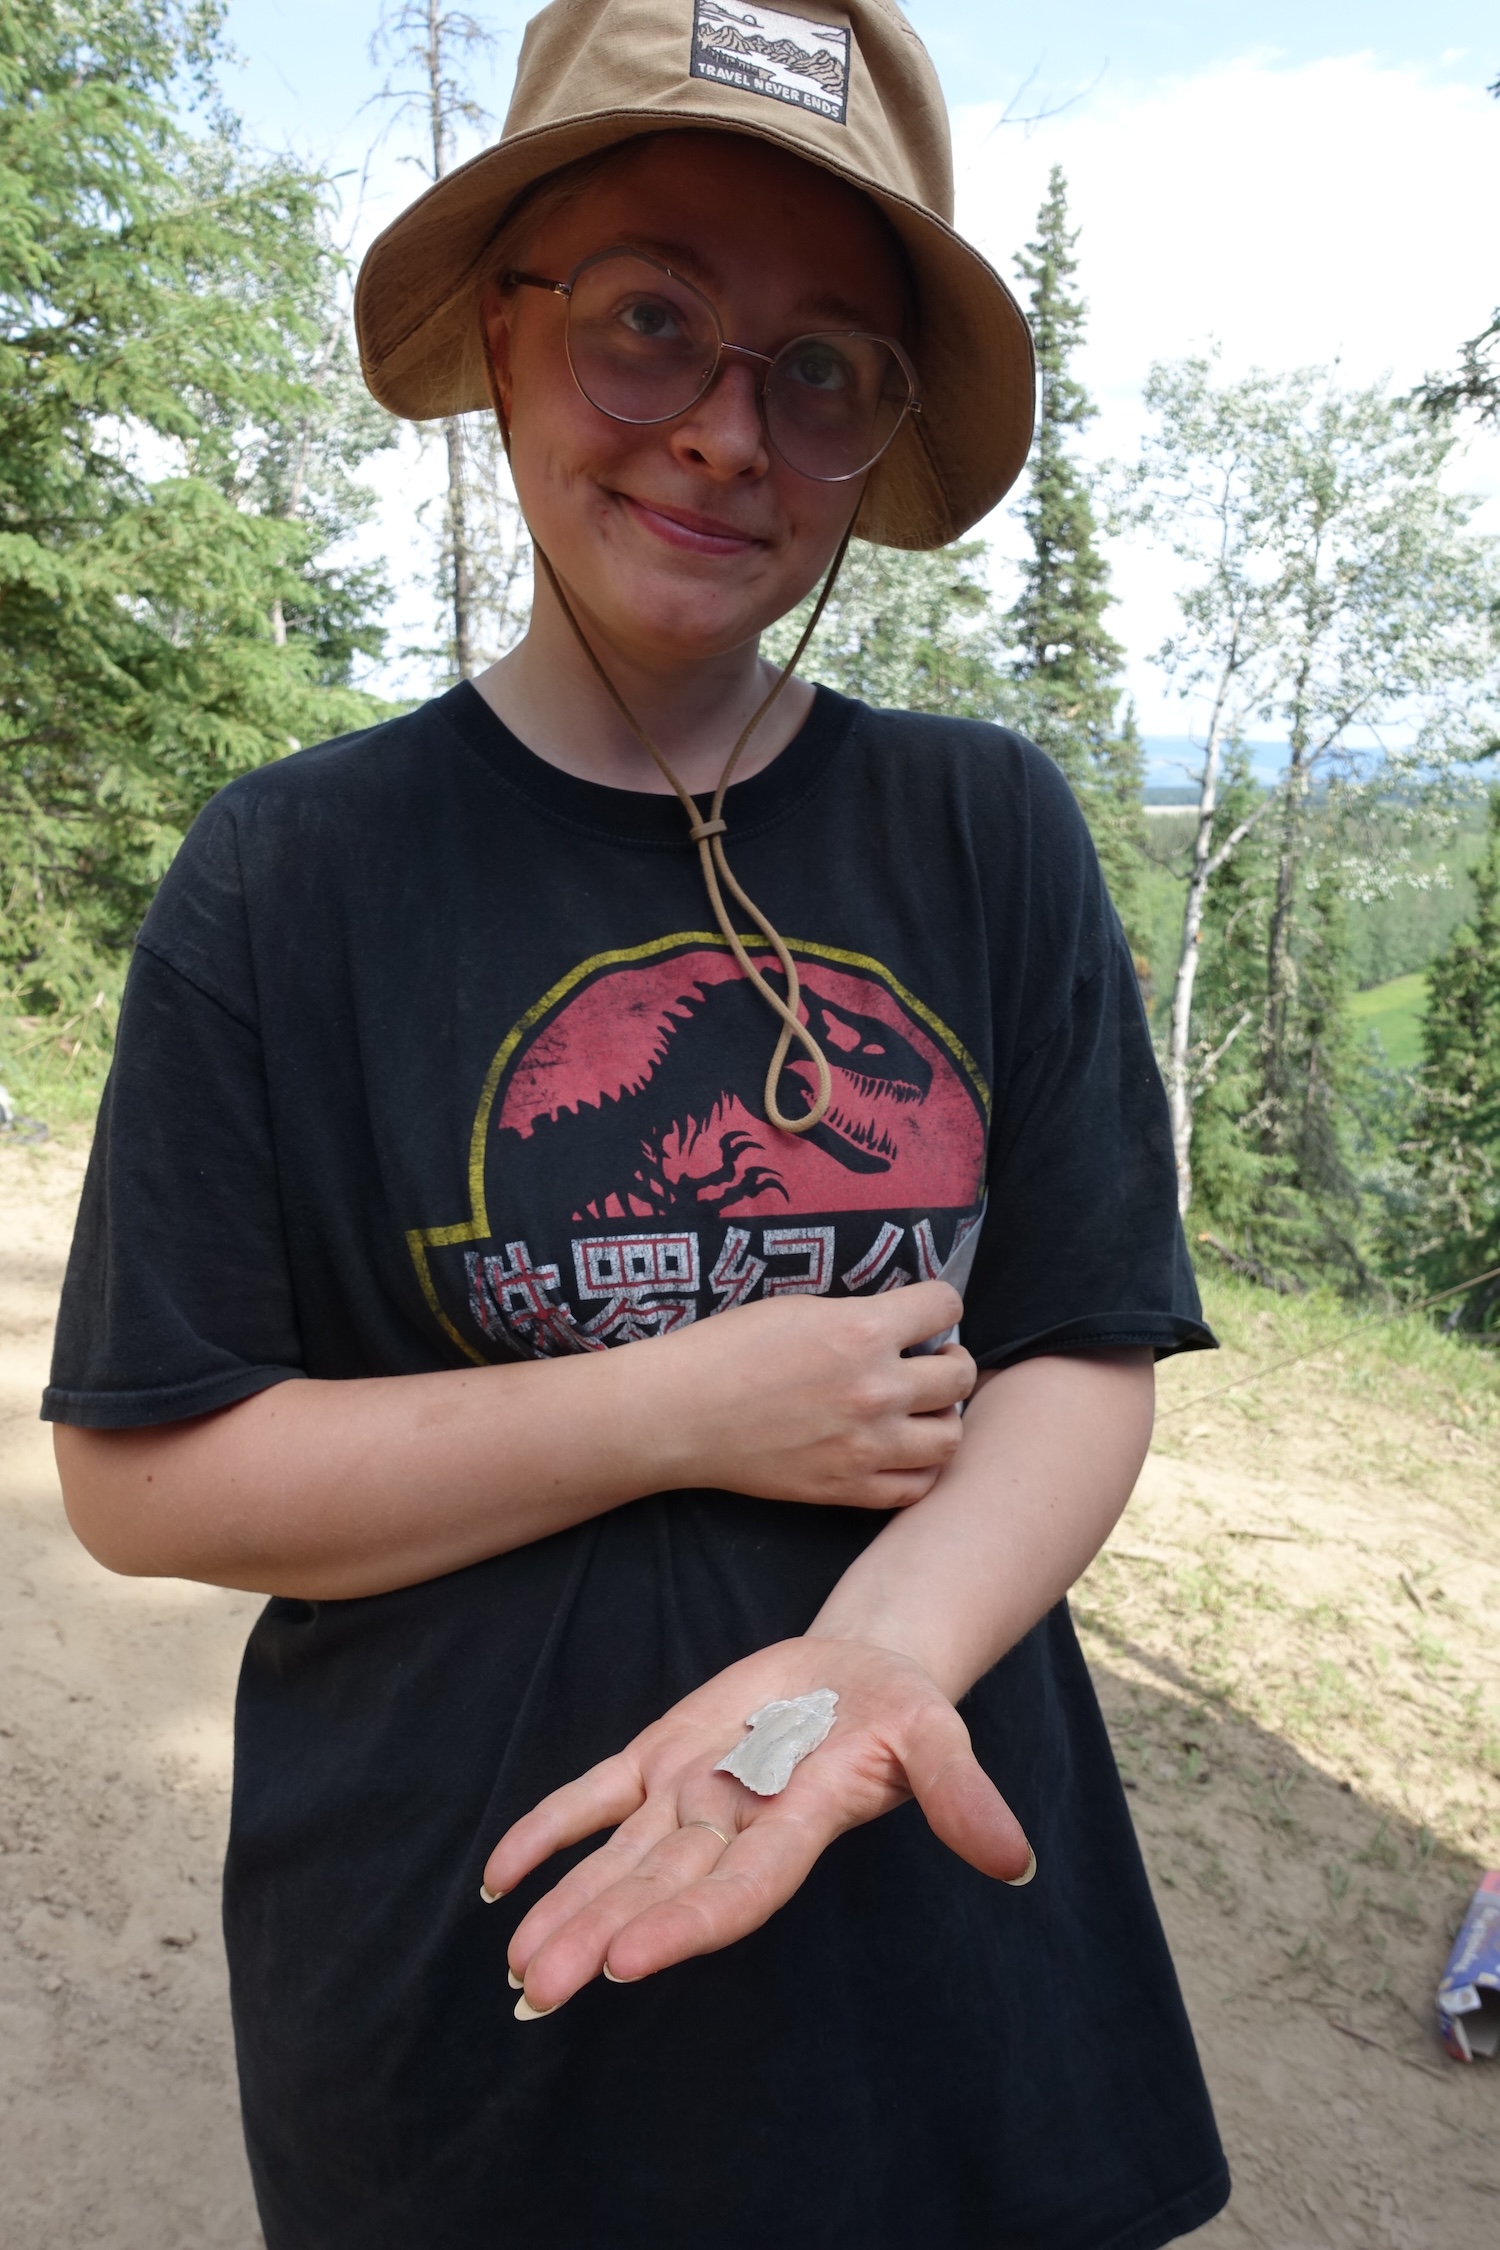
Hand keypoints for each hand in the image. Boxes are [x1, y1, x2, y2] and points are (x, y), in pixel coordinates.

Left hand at [483, 1635, 1032, 2016]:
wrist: (863, 1667)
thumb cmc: (904, 1710)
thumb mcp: (938, 1735)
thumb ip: (960, 1794)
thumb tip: (1015, 1860)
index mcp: (798, 1824)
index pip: (738, 1887)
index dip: (686, 1923)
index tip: (628, 1962)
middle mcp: (736, 1824)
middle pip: (660, 1889)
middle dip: (598, 1937)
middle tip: (538, 1990)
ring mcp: (692, 1793)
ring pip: (619, 1857)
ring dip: (567, 1907)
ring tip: (518, 1968)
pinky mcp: (663, 1756)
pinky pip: (595, 1795)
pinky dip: (548, 1830)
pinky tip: (499, 1879)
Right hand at [649, 1280, 973, 1508]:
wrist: (680, 1413)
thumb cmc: (728, 1349)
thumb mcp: (801, 1308)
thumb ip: (860, 1317)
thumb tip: (903, 1325)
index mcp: (864, 1330)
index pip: (946, 1307)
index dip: (940, 1305)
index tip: (928, 1313)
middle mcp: (876, 1388)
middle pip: (960, 1376)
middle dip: (951, 1362)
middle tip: (932, 1361)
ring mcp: (865, 1444)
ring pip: (951, 1437)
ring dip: (943, 1418)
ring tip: (922, 1409)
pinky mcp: (846, 1487)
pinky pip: (916, 1487)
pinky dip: (919, 1468)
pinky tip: (901, 1450)